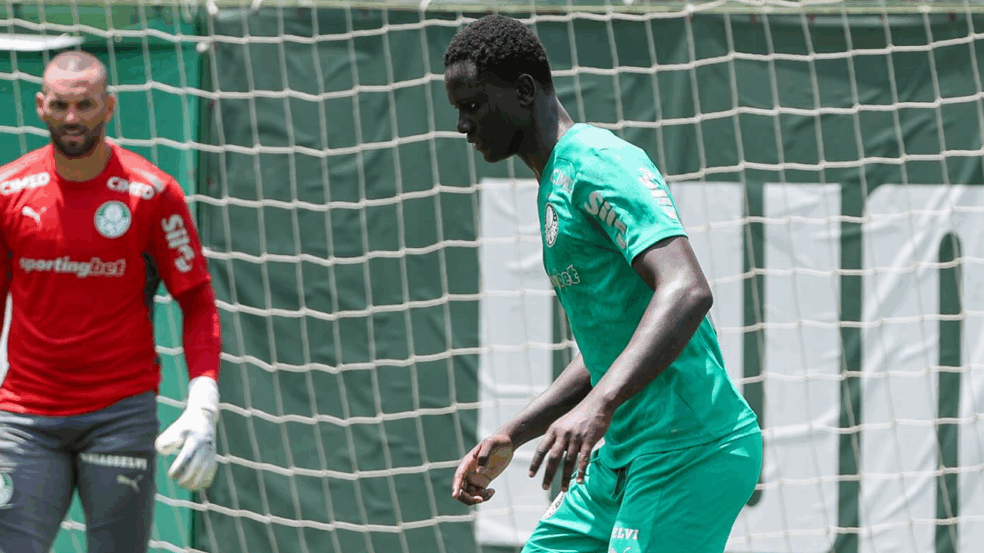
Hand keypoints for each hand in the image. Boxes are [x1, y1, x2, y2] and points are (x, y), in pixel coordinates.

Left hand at [155, 376, 219, 490]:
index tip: (171, 475)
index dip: (178, 469)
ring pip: (205, 472)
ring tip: (185, 486)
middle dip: (185, 478)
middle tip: (177, 482)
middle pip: (196, 468)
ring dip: (195, 483)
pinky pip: (211, 473)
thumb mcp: (174, 429)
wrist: (204, 418)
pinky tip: (195, 486)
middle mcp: (205, 447)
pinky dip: (204, 482)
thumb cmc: (185, 426)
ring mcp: (211, 453)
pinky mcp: (214, 457)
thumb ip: (165, 441)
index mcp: (194, 440)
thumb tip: (165, 454)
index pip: (186, 458)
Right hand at [451, 433, 514, 505]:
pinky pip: (479, 495)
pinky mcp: (482, 482)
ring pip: (469, 495)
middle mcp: (468, 472)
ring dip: (478, 499)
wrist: (505, 445)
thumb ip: (484, 456)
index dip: (455, 487)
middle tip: (481, 499)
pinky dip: (484, 497)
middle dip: (468, 498)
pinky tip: (492, 491)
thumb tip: (479, 471)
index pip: (458, 477)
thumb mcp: (490, 444)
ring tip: (490, 492)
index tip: (455, 496)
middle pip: (461, 490)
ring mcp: (474, 478)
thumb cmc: (497, 442)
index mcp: (467, 463)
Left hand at [529, 398, 610, 491]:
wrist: (597, 404)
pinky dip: (581, 472)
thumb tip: (551, 452)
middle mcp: (563, 434)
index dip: (535, 463)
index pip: (541, 449)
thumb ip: (556, 436)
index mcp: (554, 430)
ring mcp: (576, 438)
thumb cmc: (580, 414)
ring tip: (563, 489)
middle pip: (552, 458)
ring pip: (568, 462)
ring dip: (565, 477)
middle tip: (544, 487)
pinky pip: (583, 459)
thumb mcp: (563, 423)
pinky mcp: (589, 440)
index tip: (531, 475)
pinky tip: (579, 481)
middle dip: (548, 475)